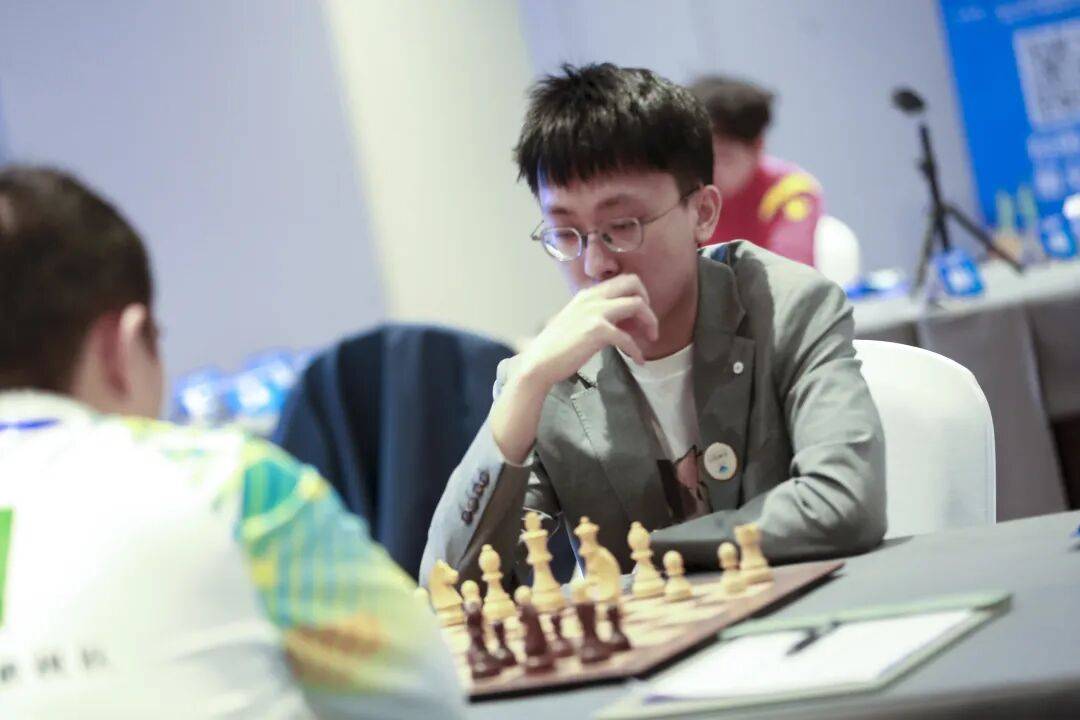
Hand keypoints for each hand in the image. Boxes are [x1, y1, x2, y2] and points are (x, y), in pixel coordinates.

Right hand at [515, 273, 659, 390]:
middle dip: (648, 301)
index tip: (637, 317)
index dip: (636, 295)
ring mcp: (595, 312)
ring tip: (651, 338)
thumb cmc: (556, 346)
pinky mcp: (597, 330)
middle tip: (648, 322)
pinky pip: (628, 337)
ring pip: (637, 304)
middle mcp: (592, 297)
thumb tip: (622, 323)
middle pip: (633, 282)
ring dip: (650, 321)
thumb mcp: (577, 321)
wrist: (540, 362)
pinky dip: (637, 350)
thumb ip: (597, 315)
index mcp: (587, 293)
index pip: (622, 280)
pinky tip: (639, 360)